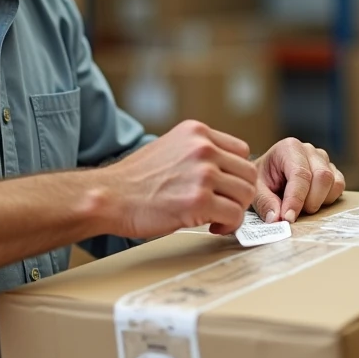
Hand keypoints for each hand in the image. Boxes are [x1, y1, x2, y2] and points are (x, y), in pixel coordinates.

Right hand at [104, 120, 257, 239]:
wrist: (110, 196)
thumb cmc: (135, 179)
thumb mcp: (169, 147)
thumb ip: (198, 152)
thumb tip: (224, 170)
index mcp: (197, 132)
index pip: (241, 150)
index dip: (235, 173)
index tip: (225, 188)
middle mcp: (203, 148)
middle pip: (248, 172)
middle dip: (239, 193)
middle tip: (224, 206)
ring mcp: (203, 173)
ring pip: (246, 193)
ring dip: (235, 209)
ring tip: (217, 217)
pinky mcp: (200, 200)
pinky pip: (234, 214)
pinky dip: (228, 225)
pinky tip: (212, 225)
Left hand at [252, 138, 344, 223]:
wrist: (268, 173)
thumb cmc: (263, 179)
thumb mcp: (256, 189)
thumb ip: (265, 203)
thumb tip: (276, 219)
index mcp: (289, 148)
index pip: (300, 174)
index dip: (296, 199)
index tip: (288, 218)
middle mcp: (309, 150)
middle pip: (322, 176)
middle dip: (310, 201)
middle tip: (294, 214)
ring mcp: (323, 159)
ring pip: (333, 182)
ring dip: (319, 201)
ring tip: (300, 206)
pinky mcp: (332, 170)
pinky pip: (339, 186)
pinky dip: (328, 199)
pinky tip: (311, 201)